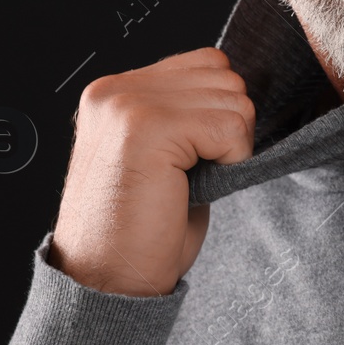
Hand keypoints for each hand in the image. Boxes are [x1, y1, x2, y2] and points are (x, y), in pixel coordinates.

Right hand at [46, 47, 254, 295]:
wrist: (107, 282)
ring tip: (188, 179)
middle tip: (193, 172)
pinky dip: (230, 161)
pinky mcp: (148, 126)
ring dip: (229, 146)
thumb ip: (185, 111)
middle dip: (229, 127)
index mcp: (115, 92)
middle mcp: (115, 90)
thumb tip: (236, 92)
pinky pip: (231, 127)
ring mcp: (128, 104)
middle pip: (226, 77)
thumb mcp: (161, 155)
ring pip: (234, 99)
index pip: (207, 62)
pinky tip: (192, 185)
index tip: (196, 153)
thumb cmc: (138, 231)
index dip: (220, 109)